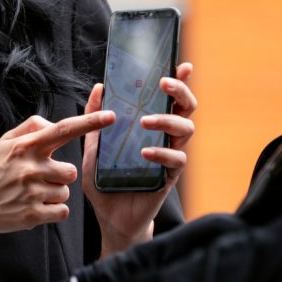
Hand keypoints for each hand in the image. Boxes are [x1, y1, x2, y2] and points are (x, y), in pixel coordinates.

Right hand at [0, 110, 113, 281]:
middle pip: (71, 170)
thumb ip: (31, 129)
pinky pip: (62, 211)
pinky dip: (53, 211)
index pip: (63, 129)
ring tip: (31, 194)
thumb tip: (54, 124)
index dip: (90, 122)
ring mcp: (32, 192)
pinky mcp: (33, 214)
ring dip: (54, 194)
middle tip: (38, 179)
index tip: (110, 117)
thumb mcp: (4, 142)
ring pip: (66, 192)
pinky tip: (34, 207)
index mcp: (25, 147)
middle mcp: (30, 167)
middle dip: (60, 176)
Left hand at [83, 62, 196, 257]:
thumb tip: (99, 87)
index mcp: (151, 126)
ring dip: (167, 121)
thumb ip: (95, 118)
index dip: (181, 80)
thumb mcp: (94, 145)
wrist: (110, 216)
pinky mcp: (169, 178)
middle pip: (186, 109)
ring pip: (186, 131)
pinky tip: (145, 153)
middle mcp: (165, 138)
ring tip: (145, 122)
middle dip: (180, 92)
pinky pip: (175, 161)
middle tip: (164, 84)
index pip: (170, 98)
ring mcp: (169, 157)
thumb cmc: (106, 179)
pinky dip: (161, 154)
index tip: (183, 65)